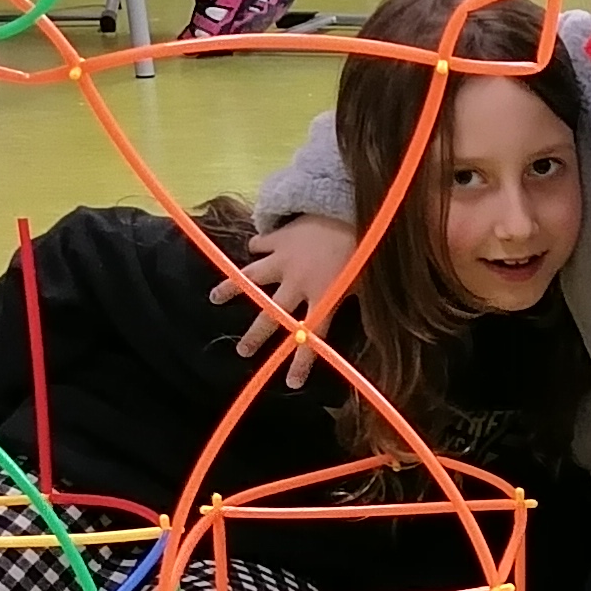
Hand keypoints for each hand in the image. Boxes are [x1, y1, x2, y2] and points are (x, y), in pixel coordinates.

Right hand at [216, 215, 356, 386]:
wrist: (352, 207)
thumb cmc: (366, 247)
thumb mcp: (369, 281)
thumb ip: (357, 301)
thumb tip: (375, 327)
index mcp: (322, 298)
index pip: (311, 339)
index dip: (300, 362)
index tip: (291, 383)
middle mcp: (296, 284)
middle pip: (270, 316)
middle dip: (255, 336)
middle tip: (242, 352)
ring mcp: (284, 260)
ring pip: (250, 278)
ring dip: (231, 288)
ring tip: (214, 298)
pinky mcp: (279, 238)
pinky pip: (261, 244)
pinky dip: (256, 248)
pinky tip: (250, 250)